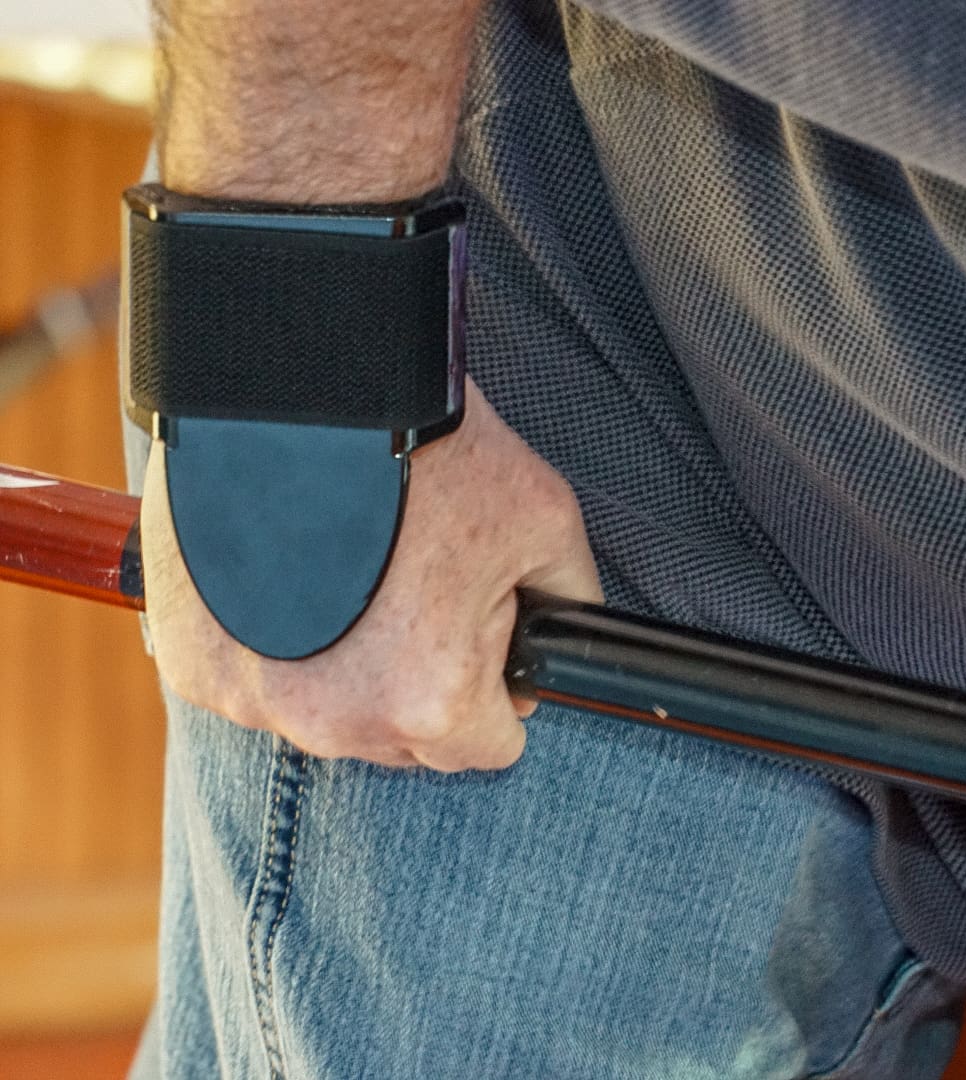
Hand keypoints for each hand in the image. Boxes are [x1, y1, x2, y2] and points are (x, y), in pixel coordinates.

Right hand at [140, 378, 602, 770]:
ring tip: (354, 576)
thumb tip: (564, 645)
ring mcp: (254, 701)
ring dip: (347, 670)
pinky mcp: (195, 668)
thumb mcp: (544, 518)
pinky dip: (276, 648)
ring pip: (330, 714)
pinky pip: (258, 684)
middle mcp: (337, 724)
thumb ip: (570, 600)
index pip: (490, 745)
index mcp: (431, 704)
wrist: (308, 387)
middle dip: (423, 679)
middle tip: (416, 589)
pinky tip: (293, 579)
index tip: (481, 635)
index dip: (498, 686)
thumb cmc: (428, 449)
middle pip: (407, 738)